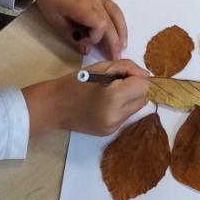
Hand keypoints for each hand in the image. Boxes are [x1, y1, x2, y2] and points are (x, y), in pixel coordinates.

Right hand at [23, 60, 149, 135]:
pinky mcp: (110, 132)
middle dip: (136, 87)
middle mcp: (116, 116)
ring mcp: (114, 127)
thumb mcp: (100, 67)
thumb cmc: (75, 83)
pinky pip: (126, 116)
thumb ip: (126, 67)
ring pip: (137, 108)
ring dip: (131, 97)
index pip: (143, 86)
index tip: (123, 74)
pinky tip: (106, 103)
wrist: (54, 107)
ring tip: (110, 92)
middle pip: (144, 98)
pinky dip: (122, 107)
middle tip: (117, 81)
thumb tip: (146, 76)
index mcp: (113, 97)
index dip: (136, 76)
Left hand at [24, 0, 126, 58]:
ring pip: (117, 14)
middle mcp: (95, 1)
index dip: (95, 38)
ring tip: (123, 46)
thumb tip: (87, 50)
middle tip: (116, 57)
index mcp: (83, 6)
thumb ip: (72, 38)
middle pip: (111, 22)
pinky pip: (114, 9)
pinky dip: (119, 21)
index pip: (100, 25)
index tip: (84, 42)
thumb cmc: (50, 2)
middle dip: (115, 41)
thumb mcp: (57, 23)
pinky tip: (119, 30)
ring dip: (122, 31)